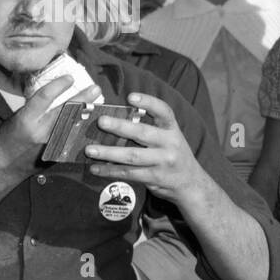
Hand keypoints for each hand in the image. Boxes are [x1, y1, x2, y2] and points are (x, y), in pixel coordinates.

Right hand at [0, 75, 101, 170]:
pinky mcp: (56, 154)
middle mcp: (40, 131)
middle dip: (82, 97)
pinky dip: (82, 129)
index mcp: (26, 119)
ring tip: (97, 103)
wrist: (4, 166)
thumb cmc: (6, 140)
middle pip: (66, 110)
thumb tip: (52, 97)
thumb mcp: (16, 118)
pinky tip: (91, 123)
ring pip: (75, 125)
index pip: (45, 97)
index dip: (59, 85)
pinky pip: (73, 139)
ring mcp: (50, 144)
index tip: (70, 78)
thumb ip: (34, 108)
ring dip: (87, 113)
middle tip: (95, 88)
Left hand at [85, 92, 202, 203]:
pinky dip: (110, 170)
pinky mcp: (155, 177)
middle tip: (101, 121)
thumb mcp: (168, 138)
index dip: (148, 102)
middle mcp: (170, 143)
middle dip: (120, 127)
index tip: (131, 97)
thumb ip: (149, 128)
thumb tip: (114, 120)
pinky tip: (95, 168)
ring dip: (108, 153)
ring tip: (89, 150)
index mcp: (172, 129)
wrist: (190, 183)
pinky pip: (129, 173)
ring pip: (132, 156)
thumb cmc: (171, 155)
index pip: (164, 111)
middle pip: (143, 133)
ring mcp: (163, 161)